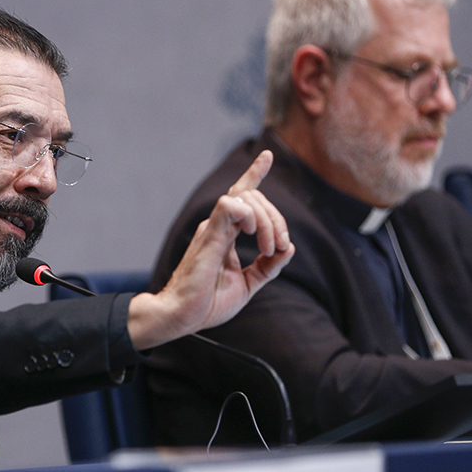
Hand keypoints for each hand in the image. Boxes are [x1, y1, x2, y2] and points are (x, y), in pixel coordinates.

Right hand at [127, 150, 293, 349]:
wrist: (182, 316)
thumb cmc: (207, 303)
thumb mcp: (248, 285)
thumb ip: (268, 267)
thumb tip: (288, 248)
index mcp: (224, 234)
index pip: (241, 196)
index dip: (254, 174)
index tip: (267, 156)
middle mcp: (217, 226)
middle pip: (253, 196)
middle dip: (276, 218)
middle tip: (279, 248)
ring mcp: (212, 228)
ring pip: (246, 197)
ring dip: (267, 221)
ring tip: (268, 248)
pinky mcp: (209, 235)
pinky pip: (230, 205)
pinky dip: (249, 215)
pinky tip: (252, 234)